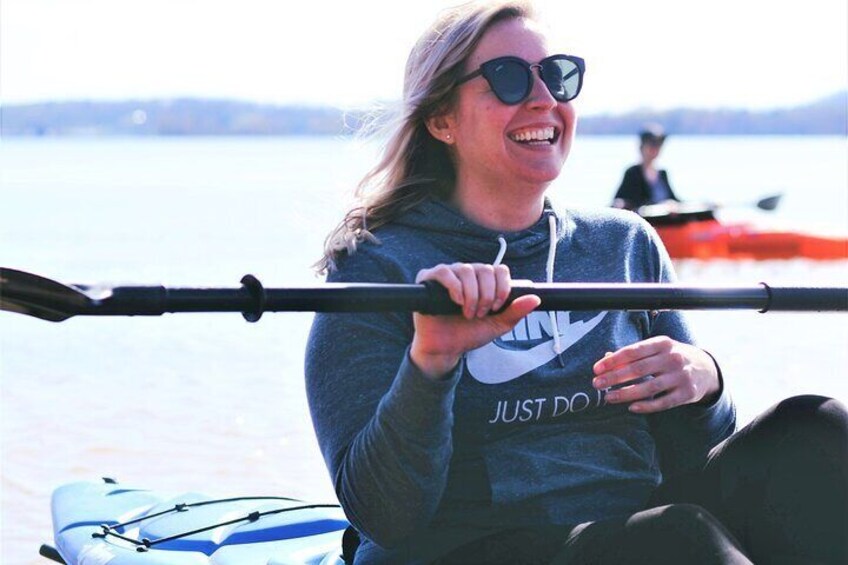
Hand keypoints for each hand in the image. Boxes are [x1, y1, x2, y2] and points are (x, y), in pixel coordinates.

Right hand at [410, 263, 539, 379]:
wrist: (446, 348)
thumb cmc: (469, 334)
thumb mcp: (497, 325)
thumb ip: (515, 312)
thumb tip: (535, 299)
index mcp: (483, 281)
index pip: (499, 270)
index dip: (502, 287)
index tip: (497, 307)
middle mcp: (466, 273)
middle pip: (485, 269)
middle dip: (487, 294)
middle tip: (481, 314)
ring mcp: (448, 275)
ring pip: (466, 269)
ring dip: (472, 294)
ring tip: (468, 312)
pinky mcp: (429, 280)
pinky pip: (444, 272)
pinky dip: (454, 286)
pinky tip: (457, 302)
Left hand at [591, 336, 719, 412]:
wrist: (706, 368)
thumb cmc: (671, 358)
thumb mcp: (656, 349)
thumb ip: (633, 354)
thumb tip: (605, 359)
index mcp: (662, 343)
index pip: (633, 351)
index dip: (613, 361)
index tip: (596, 369)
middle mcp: (673, 358)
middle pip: (638, 370)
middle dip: (614, 378)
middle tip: (597, 384)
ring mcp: (681, 376)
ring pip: (649, 387)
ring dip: (625, 394)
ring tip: (608, 398)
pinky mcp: (687, 393)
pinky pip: (663, 402)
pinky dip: (646, 406)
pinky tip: (631, 407)